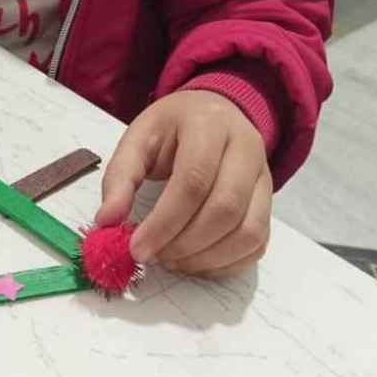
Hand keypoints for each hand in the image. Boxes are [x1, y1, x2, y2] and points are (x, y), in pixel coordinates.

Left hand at [97, 89, 271, 277]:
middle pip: (226, 208)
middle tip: (154, 256)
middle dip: (185, 244)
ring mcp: (264, 177)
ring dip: (206, 258)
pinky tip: (196, 261)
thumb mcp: (140, 137)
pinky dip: (226, 264)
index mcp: (210, 124)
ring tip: (173, 259)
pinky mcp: (269, 202)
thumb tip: (107, 222)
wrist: (215, 113)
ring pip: (248, 231)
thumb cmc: (174, 128)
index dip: (165, 221)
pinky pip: (257, 244)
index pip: (195, 179)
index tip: (137, 248)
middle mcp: (247, 147)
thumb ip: (120, 176)